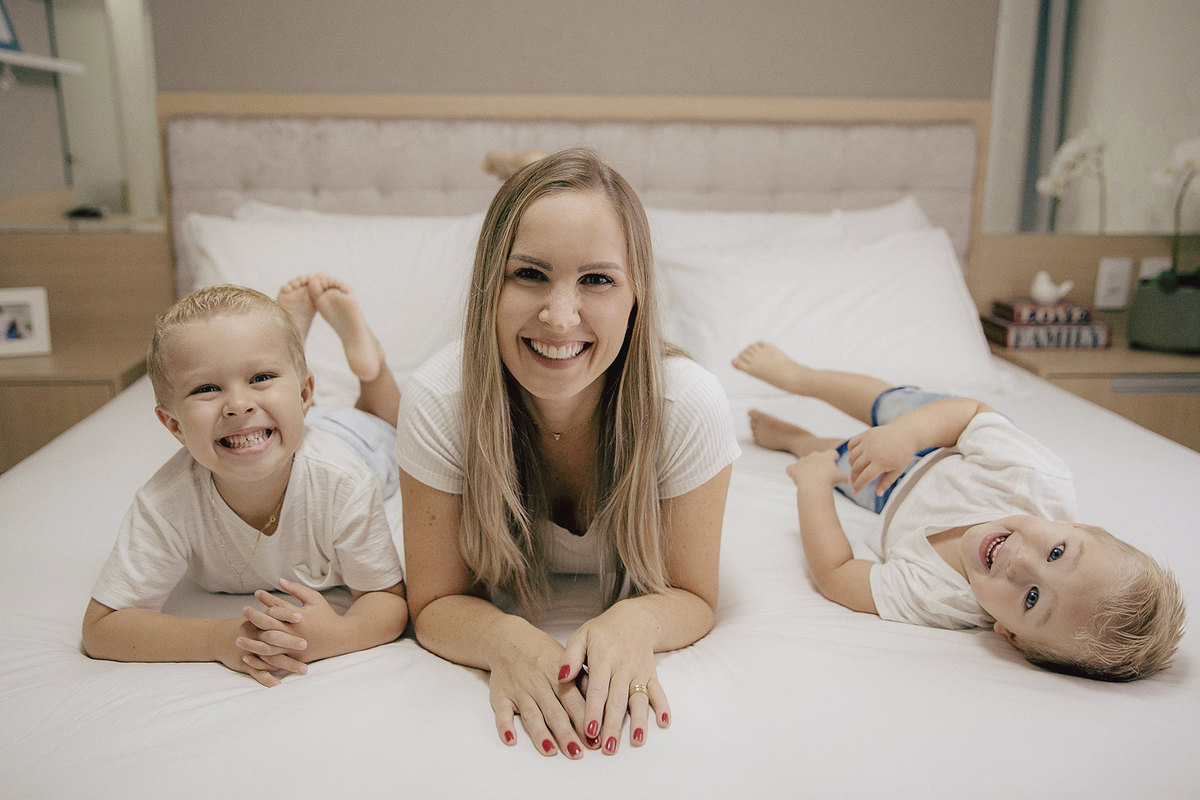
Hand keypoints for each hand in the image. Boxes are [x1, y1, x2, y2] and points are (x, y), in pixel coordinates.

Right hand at [208, 616, 298, 687]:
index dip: (286, 615)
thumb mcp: (256, 617)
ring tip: (304, 670)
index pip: (273, 614)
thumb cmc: (244, 627)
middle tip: (305, 644)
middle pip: (273, 637)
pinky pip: (256, 672)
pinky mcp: (244, 664)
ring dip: (287, 664)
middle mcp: (255, 636)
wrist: (216, 638)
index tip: (301, 616)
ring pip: (269, 657)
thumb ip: (275, 615)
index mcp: (259, 622)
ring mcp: (250, 651)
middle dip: (289, 641)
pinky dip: (266, 678)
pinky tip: (278, 683)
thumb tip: (302, 611)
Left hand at [237, 579, 341, 676]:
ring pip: (267, 647)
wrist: (339, 639)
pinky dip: (259, 660)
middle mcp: (295, 634)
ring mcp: (293, 648)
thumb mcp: (314, 599)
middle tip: (243, 611)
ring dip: (251, 643)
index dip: (266, 598)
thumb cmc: (326, 616)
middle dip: (254, 618)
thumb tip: (279, 581)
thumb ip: (297, 589)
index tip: (256, 593)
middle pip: (269, 626)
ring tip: (237, 639)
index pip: (278, 606)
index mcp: (300, 618)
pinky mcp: (293, 659)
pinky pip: (273, 661)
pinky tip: (247, 656)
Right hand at [488, 620, 586, 757]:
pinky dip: (505, 727)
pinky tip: (511, 740)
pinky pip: (502, 713)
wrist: (508, 640)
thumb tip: (602, 700)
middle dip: (566, 734)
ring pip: (531, 716)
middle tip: (577, 753)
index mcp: (558, 675)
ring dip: (540, 735)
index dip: (585, 720)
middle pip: (554, 712)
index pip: (574, 701)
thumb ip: (582, 680)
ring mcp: (519, 691)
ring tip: (551, 752)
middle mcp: (539, 684)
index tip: (595, 739)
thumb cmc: (542, 653)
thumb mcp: (566, 658)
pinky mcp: (501, 696)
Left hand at [559, 603, 668, 754]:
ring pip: (639, 699)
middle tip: (608, 748)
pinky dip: (662, 706)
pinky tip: (664, 722)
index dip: (594, 710)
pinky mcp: (652, 674)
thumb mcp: (581, 636)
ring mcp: (640, 671)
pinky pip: (658, 691)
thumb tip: (560, 677)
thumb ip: (570, 657)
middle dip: (614, 725)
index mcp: (603, 658)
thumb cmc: (603, 631)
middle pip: (618, 700)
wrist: (635, 618)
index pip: (598, 689)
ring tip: (637, 741)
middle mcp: (623, 666)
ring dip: (639, 721)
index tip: (590, 730)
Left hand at [786, 449, 846, 489]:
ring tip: (808, 475)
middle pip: (816, 455)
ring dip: (805, 466)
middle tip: (821, 470)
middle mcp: (814, 455)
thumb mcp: (841, 478)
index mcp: (826, 456)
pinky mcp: (794, 468)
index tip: (835, 458)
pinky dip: (792, 471)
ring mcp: (803, 461)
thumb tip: (848, 480)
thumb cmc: (829, 480)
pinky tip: (794, 475)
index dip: (833, 455)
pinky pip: (790, 468)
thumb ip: (844, 477)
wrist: (814, 484)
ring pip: (803, 461)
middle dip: (819, 462)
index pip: (831, 452)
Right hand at [845, 424, 917, 494]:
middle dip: (854, 477)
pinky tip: (857, 456)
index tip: (855, 491)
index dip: (858, 486)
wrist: (905, 434)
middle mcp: (872, 451)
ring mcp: (867, 441)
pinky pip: (851, 444)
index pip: (865, 477)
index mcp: (881, 462)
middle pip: (856, 468)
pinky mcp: (865, 434)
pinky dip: (851, 451)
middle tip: (855, 482)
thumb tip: (878, 494)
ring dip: (852, 465)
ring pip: (852, 457)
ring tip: (857, 470)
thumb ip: (886, 482)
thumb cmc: (902, 454)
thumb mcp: (897, 470)